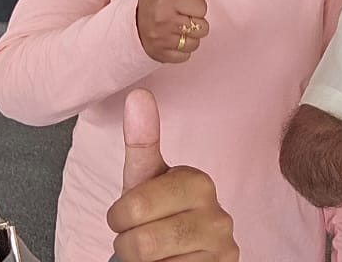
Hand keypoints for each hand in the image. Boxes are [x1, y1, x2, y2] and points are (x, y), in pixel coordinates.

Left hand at [107, 89, 238, 261]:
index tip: (129, 215)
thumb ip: (142, 141)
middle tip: (139, 236)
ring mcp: (222, 248)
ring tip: (156, 252)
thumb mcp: (143, 180)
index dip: (120, 217)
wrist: (179, 253)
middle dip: (128, 244)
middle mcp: (218, 214)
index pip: (135, 206)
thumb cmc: (157, 214)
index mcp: (197, 182)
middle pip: (142, 240)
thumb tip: (139, 95)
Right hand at [136, 0, 208, 62]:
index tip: (184, 4)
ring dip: (190, 37)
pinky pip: (186, 56)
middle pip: (202, 27)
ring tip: (178, 28)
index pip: (202, 8)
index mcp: (167, 2)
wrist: (132, 25)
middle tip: (181, 17)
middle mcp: (165, 22)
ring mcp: (163, 41)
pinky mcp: (163, 56)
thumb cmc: (153, 1)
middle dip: (194, 22)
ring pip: (196, 43)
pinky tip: (173, 40)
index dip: (196, 6)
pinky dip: (182, 50)